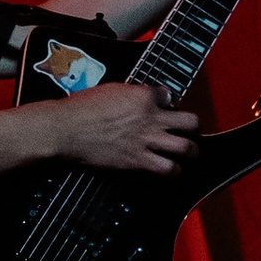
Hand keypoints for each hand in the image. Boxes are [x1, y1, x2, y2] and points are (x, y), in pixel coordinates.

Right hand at [51, 78, 199, 171]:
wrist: (67, 130)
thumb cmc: (81, 108)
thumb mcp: (110, 90)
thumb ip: (131, 94)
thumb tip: (139, 99)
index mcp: (144, 95)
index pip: (171, 97)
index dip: (170, 104)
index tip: (165, 110)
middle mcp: (152, 117)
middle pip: (191, 122)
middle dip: (193, 128)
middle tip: (189, 132)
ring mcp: (147, 140)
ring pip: (187, 148)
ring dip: (190, 151)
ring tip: (187, 154)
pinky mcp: (139, 161)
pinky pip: (168, 169)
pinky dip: (173, 171)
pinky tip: (169, 170)